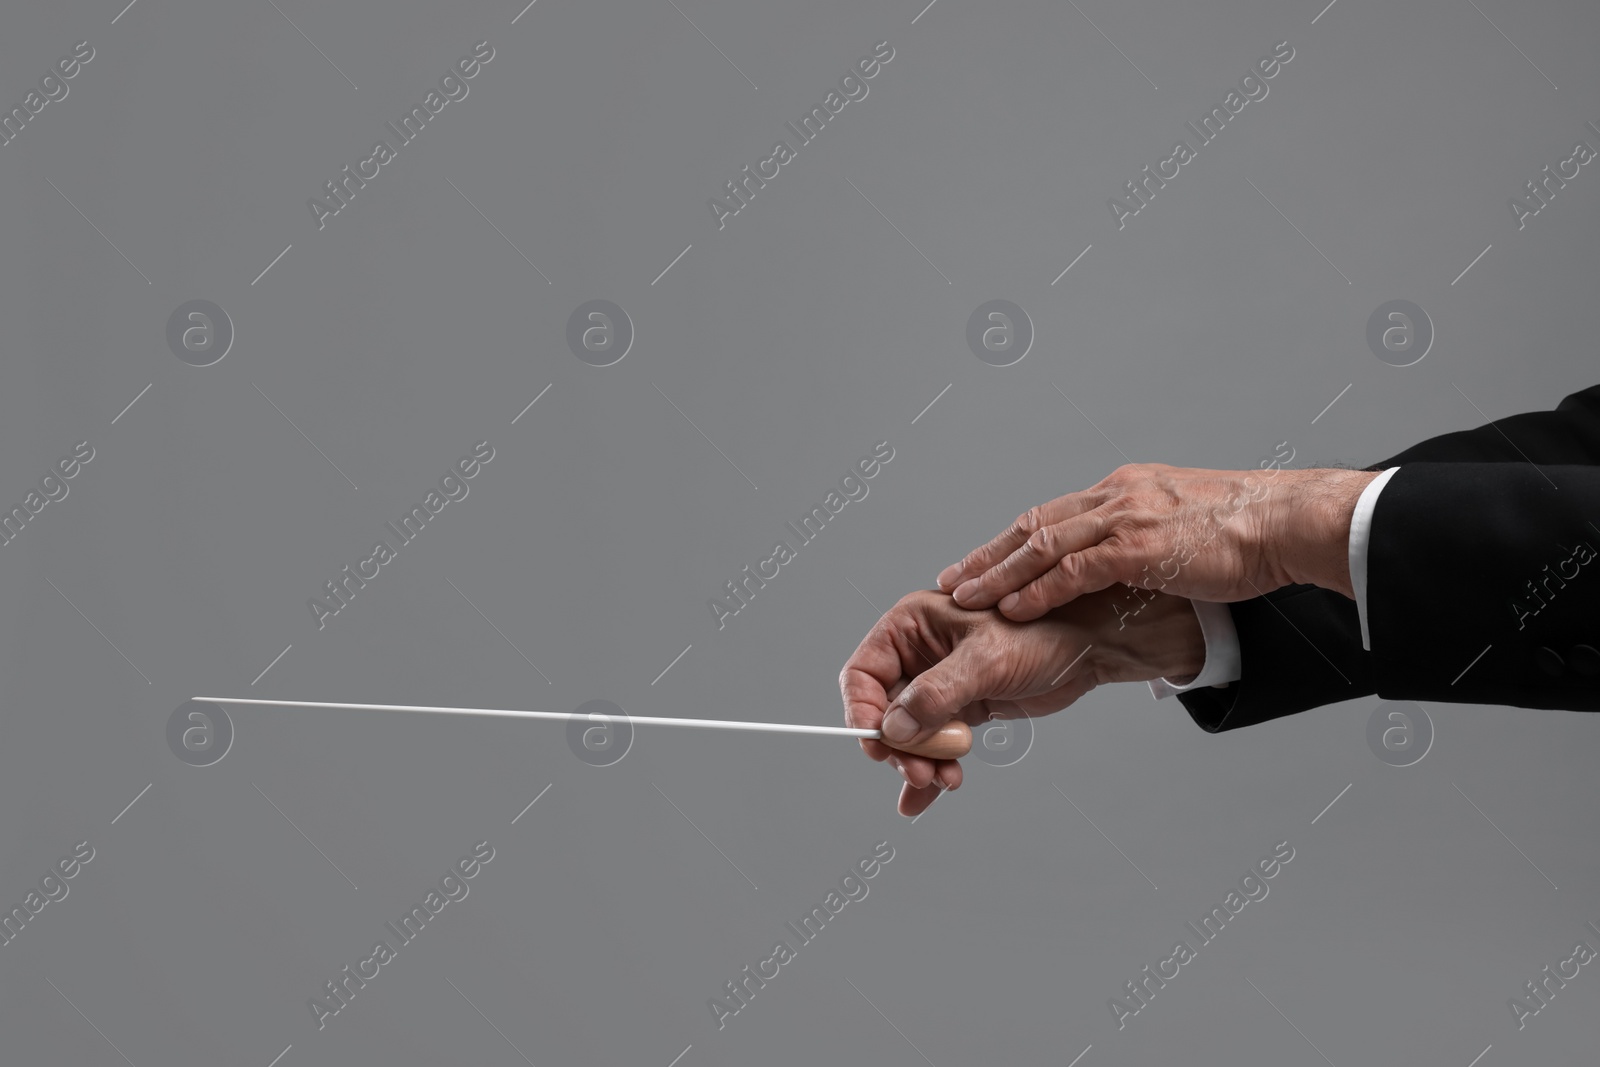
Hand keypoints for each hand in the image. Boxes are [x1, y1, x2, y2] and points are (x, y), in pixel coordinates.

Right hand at [839, 586, 1206, 815]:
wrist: (1088, 646)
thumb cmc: (1042, 630)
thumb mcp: (985, 659)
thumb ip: (936, 694)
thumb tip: (893, 728)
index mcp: (911, 625)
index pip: (864, 673)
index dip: (862, 711)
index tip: (874, 744)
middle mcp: (918, 654)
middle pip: (884, 711)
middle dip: (900, 748)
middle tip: (920, 772)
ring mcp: (939, 684)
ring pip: (909, 735)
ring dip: (920, 762)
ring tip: (943, 779)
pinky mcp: (961, 708)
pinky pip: (934, 744)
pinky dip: (930, 770)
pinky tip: (925, 798)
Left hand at [935, 462, 1380, 620]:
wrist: (1287, 521)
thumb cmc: (1248, 531)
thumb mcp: (1184, 525)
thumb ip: (1148, 538)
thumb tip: (1131, 568)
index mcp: (1124, 489)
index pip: (1051, 516)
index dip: (1009, 542)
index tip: (978, 563)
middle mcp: (1117, 496)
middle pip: (1034, 525)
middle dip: (988, 556)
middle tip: (952, 579)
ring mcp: (1126, 518)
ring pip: (1043, 545)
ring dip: (1000, 575)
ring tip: (966, 597)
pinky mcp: (1140, 545)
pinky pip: (1074, 570)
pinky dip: (1039, 590)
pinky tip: (1013, 608)